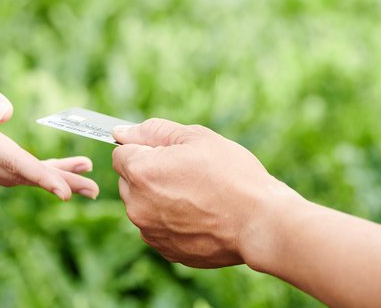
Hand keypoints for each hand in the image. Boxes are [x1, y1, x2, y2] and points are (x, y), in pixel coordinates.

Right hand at [0, 53, 98, 199]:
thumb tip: (8, 114)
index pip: (11, 160)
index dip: (42, 176)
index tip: (67, 191)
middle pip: (17, 175)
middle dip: (56, 181)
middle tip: (92, 186)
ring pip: (9, 177)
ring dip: (44, 178)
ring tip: (79, 176)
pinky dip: (25, 174)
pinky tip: (45, 169)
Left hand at [112, 119, 299, 267]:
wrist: (260, 223)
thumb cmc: (232, 175)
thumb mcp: (195, 138)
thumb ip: (152, 131)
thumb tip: (120, 132)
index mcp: (141, 172)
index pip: (120, 153)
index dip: (144, 149)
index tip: (167, 153)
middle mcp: (137, 204)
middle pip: (127, 181)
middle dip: (147, 174)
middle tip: (185, 173)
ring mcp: (149, 231)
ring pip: (141, 206)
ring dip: (157, 198)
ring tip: (196, 196)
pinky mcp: (164, 250)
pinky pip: (157, 228)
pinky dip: (170, 221)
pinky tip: (199, 216)